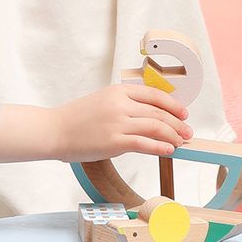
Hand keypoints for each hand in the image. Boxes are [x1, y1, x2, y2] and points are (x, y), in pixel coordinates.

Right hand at [55, 84, 192, 161]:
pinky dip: (161, 147)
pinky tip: (169, 150)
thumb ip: (123, 103)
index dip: (173, 105)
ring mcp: (117, 123)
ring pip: (156, 127)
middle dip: (178, 123)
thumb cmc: (75, 119)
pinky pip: (145, 143)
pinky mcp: (115, 142)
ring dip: (173, 135)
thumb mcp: (101, 101)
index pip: (154, 94)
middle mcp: (120, 104)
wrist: (54, 130)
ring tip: (181, 142)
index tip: (183, 113)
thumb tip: (149, 115)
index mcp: (117, 90)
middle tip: (188, 131)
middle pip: (159, 112)